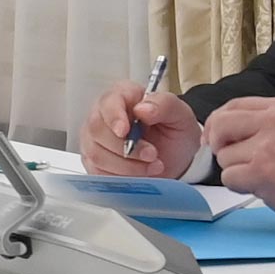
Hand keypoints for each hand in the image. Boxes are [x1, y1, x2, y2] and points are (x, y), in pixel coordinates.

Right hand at [78, 79, 201, 178]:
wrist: (175, 157)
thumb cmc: (174, 132)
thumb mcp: (181, 115)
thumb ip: (165, 105)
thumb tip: (143, 108)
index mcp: (123, 95)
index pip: (108, 102)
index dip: (113, 117)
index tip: (124, 131)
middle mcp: (102, 115)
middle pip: (97, 129)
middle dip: (125, 148)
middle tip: (152, 155)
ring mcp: (94, 139)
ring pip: (97, 154)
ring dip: (127, 166)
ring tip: (152, 166)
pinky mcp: (93, 161)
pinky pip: (98, 172)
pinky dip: (121, 177)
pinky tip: (139, 174)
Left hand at [209, 96, 274, 225]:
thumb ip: (267, 122)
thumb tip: (226, 129)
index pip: (233, 105)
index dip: (218, 122)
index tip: (216, 136)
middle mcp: (273, 123)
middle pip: (220, 125)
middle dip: (218, 144)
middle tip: (228, 157)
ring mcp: (267, 147)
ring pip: (224, 156)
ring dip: (236, 170)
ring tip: (262, 175)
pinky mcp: (263, 172)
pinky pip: (229, 178)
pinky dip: (240, 185)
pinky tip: (261, 186)